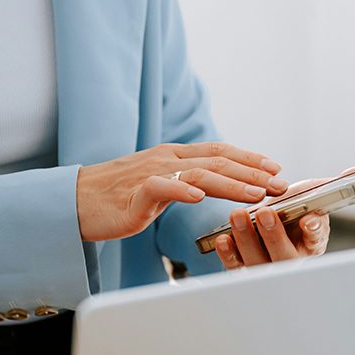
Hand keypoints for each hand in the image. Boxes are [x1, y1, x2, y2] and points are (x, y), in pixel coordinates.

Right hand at [76, 142, 287, 241]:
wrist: (74, 202)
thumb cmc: (115, 197)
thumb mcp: (157, 185)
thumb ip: (184, 183)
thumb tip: (212, 188)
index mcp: (173, 157)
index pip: (219, 152)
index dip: (250, 158)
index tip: (276, 169)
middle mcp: (166, 160)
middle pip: (218, 161)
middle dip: (253, 173)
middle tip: (279, 184)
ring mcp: (150, 174)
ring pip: (199, 174)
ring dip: (231, 184)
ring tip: (256, 194)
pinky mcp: (134, 194)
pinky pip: (161, 189)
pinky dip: (182, 192)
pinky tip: (201, 199)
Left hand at [213, 169, 354, 268]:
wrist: (268, 219)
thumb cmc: (293, 208)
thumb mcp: (312, 194)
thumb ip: (333, 185)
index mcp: (312, 241)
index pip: (316, 238)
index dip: (313, 230)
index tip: (309, 219)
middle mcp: (292, 258)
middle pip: (284, 255)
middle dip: (274, 235)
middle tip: (265, 212)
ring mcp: (267, 265)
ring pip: (258, 261)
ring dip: (247, 240)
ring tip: (237, 216)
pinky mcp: (244, 267)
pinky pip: (237, 267)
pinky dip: (230, 254)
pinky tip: (223, 238)